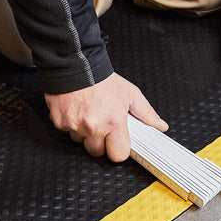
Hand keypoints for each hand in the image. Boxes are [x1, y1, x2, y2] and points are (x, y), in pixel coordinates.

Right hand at [45, 72, 167, 161]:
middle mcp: (93, 127)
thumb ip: (146, 113)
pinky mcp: (60, 122)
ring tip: (88, 114)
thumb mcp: (130, 93)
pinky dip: (71, 124)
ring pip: (80, 141)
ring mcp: (75, 126)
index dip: (118, 150)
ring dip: (84, 133)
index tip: (118, 143)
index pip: (118, 155)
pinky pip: (67, 132)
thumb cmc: (101, 79)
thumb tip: (160, 125)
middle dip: (100, 142)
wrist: (74, 65)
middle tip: (101, 125)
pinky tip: (77, 110)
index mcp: (114, 122)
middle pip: (97, 152)